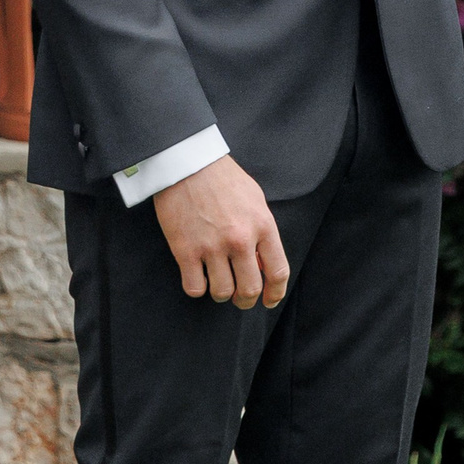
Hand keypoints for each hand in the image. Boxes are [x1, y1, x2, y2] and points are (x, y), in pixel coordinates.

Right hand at [151, 155, 288, 308]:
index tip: (269, 300)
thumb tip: (264, 264)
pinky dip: (198, 288)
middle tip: (240, 297)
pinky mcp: (185, 250)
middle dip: (246, 300)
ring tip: (218, 282)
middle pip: (249, 289)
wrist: (187, 163)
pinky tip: (197, 276)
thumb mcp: (255, 200)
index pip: (278, 272)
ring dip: (221, 293)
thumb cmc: (224, 178)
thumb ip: (263, 232)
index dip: (275, 293)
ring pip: (222, 293)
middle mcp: (240, 240)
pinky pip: (195, 288)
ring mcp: (211, 247)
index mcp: (262, 226)